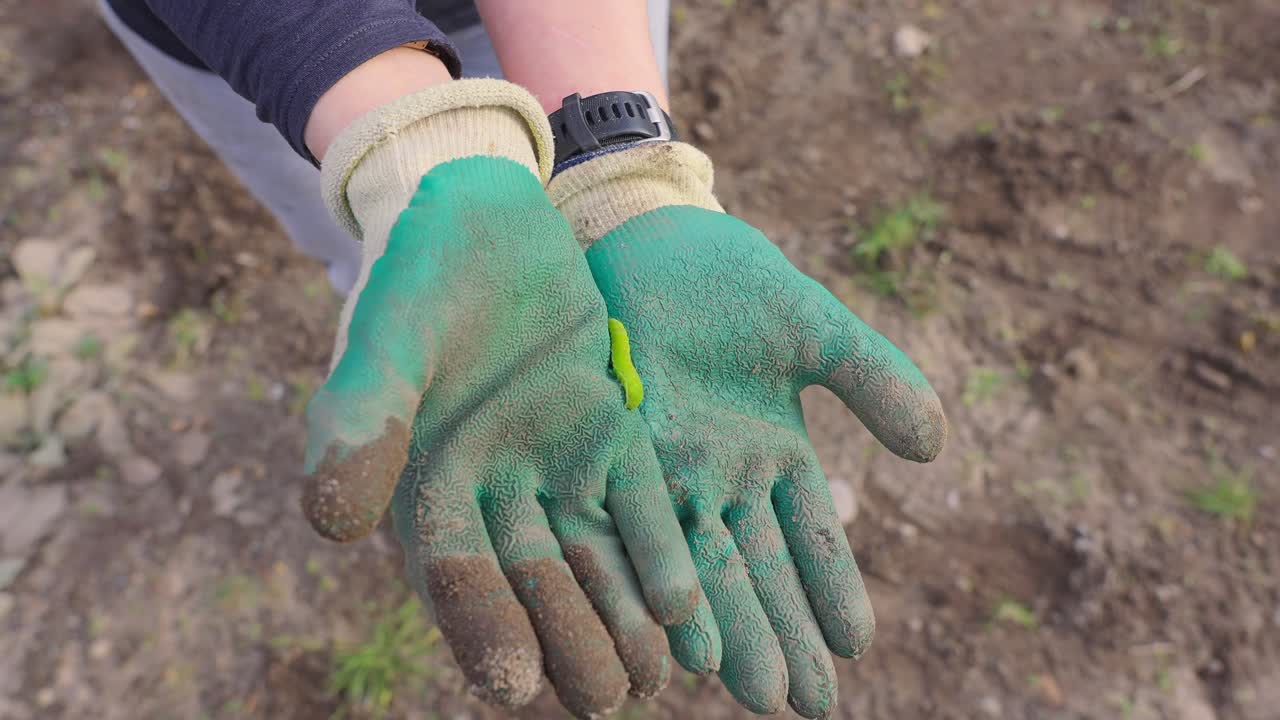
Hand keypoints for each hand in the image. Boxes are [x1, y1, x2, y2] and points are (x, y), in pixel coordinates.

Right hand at [301, 84, 702, 717]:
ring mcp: (555, 468)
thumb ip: (364, 419)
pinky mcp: (610, 437)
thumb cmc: (418, 272)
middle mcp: (493, 493)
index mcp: (427, 485)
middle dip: (569, 642)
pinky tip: (688, 603)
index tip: (515, 682)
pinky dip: (660, 553)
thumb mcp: (389, 338)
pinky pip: (640, 505)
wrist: (482, 209)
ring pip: (592, 559)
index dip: (484, 627)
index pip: (456, 575)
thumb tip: (327, 521)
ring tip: (655, 677)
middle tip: (605, 700)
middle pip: (534, 585)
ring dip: (620, 617)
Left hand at [551, 143, 947, 717]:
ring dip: (724, 630)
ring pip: (697, 566)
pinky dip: (653, 579)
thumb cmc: (734, 281)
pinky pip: (630, 529)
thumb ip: (871, 380)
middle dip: (780, 637)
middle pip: (756, 572)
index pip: (811, 540)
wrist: (648, 242)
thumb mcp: (813, 327)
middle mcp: (720, 482)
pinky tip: (672, 630)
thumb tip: (936, 448)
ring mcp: (664, 477)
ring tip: (750, 688)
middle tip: (801, 704)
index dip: (833, 591)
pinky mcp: (609, 460)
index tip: (856, 647)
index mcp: (776, 456)